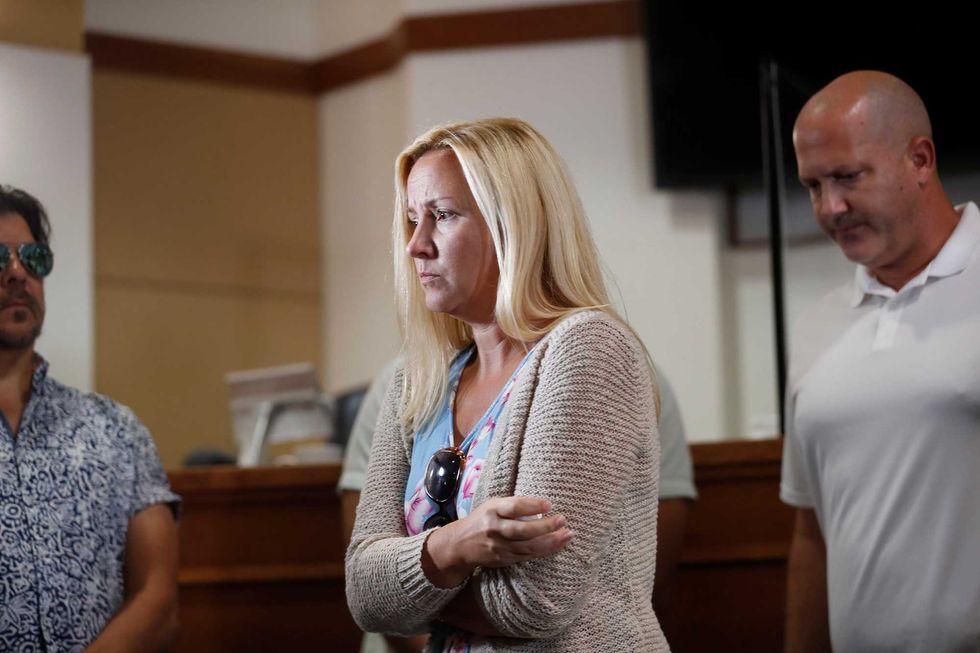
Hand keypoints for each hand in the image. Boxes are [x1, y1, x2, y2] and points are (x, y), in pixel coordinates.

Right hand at [421, 496, 572, 587]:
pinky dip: (545, 551)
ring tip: (567, 535)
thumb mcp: (492, 505)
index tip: (549, 504)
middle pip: (522, 530)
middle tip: (562, 520)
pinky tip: (558, 545)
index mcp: (492, 510)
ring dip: (551, 541)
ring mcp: (499, 547)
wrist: (460, 545)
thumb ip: (513, 505)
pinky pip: (528, 556)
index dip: (532, 505)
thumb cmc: (482, 520)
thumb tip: (542, 506)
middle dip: (545, 526)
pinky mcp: (504, 559)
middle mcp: (494, 529)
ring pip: (528, 546)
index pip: (514, 507)